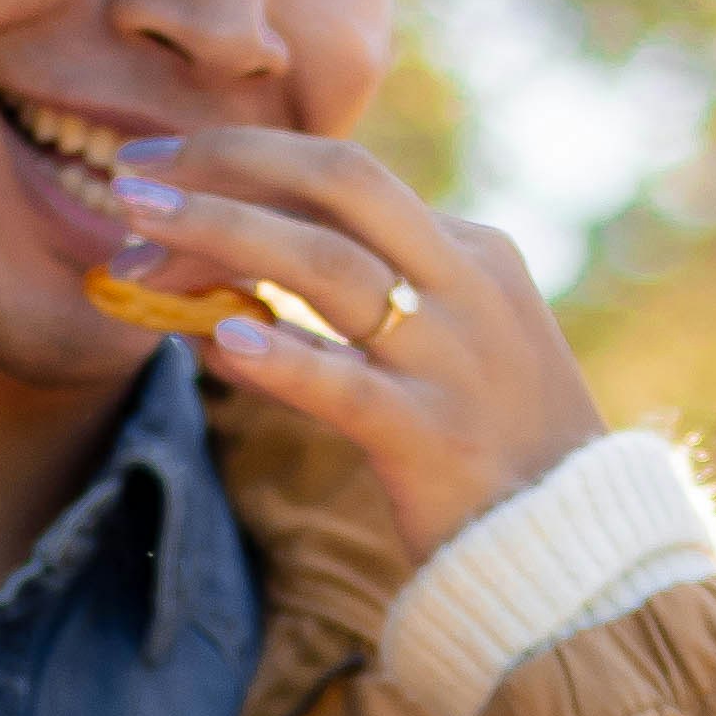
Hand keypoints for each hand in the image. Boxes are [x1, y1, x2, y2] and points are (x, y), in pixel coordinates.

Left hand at [97, 130, 603, 563]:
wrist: (581, 554)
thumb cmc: (494, 454)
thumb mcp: (449, 350)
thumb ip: (362, 307)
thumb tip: (229, 291)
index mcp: (471, 253)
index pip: (345, 180)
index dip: (244, 163)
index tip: (164, 167)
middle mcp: (468, 287)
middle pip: (340, 182)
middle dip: (229, 162)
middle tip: (135, 174)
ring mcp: (455, 360)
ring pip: (329, 267)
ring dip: (221, 238)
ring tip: (136, 240)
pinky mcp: (436, 441)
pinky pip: (347, 386)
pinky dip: (281, 357)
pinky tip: (216, 340)